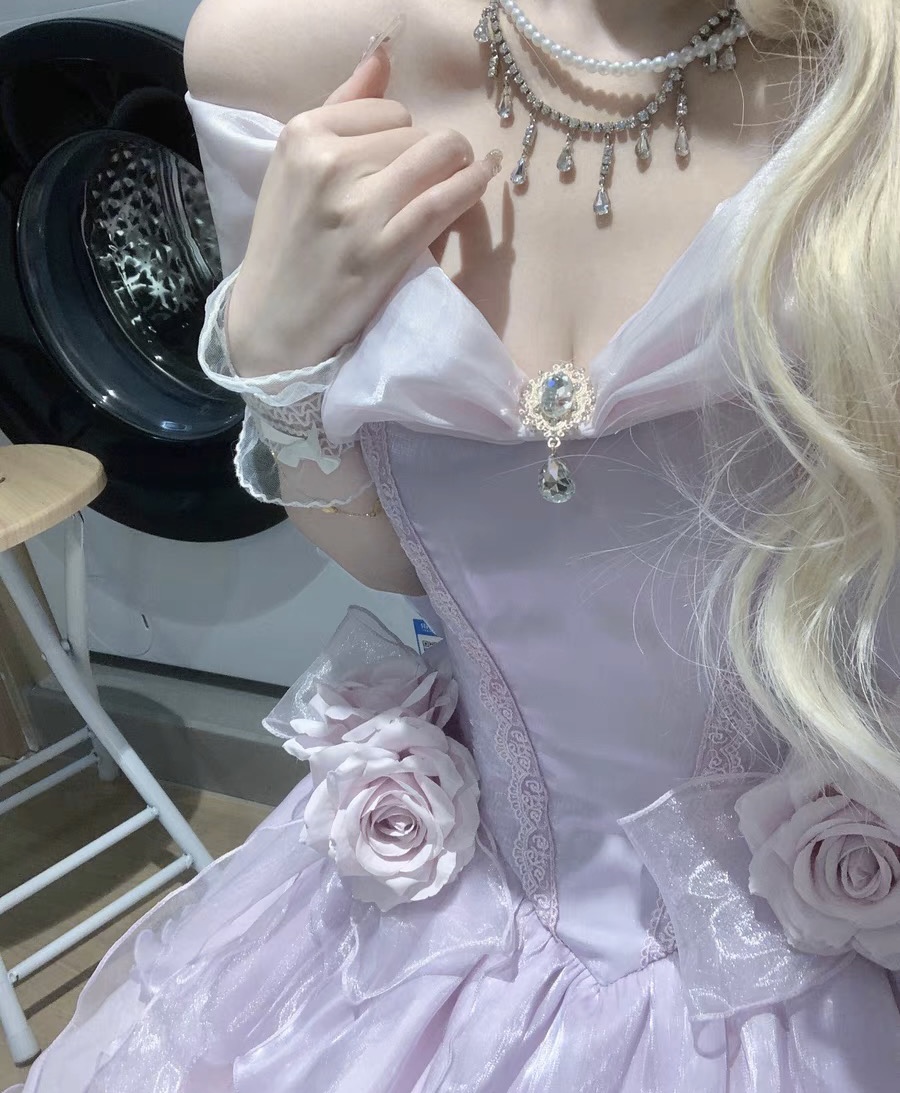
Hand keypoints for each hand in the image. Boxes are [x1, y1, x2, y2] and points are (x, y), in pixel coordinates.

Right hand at [225, 40, 502, 375]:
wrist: (273, 319)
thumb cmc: (287, 243)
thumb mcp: (295, 166)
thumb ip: (341, 109)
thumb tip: (383, 56)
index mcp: (302, 134)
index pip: (385, 109)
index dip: (402, 133)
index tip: (400, 160)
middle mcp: (328, 163)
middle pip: (413, 131)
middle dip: (429, 151)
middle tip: (428, 178)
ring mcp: (358, 208)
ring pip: (435, 156)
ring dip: (459, 163)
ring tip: (465, 172)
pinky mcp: (384, 248)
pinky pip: (444, 201)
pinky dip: (471, 186)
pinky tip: (483, 180)